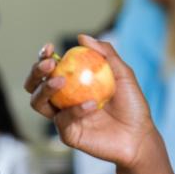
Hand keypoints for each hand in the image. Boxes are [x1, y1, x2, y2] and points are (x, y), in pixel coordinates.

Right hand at [24, 35, 157, 170]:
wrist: (139, 136)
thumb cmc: (132, 105)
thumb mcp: (123, 74)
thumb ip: (105, 54)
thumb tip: (81, 37)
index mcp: (71, 84)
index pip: (49, 68)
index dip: (44, 57)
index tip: (50, 47)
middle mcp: (62, 100)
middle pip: (35, 85)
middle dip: (36, 72)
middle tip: (49, 64)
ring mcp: (63, 118)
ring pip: (38, 102)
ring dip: (45, 89)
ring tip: (61, 81)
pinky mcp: (68, 134)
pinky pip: (62, 120)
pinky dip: (75, 110)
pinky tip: (92, 105)